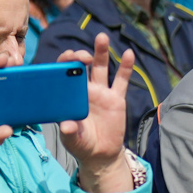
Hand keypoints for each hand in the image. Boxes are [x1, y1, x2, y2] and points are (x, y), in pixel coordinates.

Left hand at [56, 34, 132, 185]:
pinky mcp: (116, 98)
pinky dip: (125, 67)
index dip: (63, 63)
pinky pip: (121, 80)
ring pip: (101, 67)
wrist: (101, 154)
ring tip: (102, 37)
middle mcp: (84, 90)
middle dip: (81, 56)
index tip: (66, 58)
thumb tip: (66, 125)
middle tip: (83, 55)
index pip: (63, 74)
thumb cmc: (81, 145)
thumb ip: (70, 133)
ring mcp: (101, 92)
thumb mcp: (73, 141)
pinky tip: (128, 54)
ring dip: (101, 51)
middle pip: (82, 66)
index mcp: (69, 97)